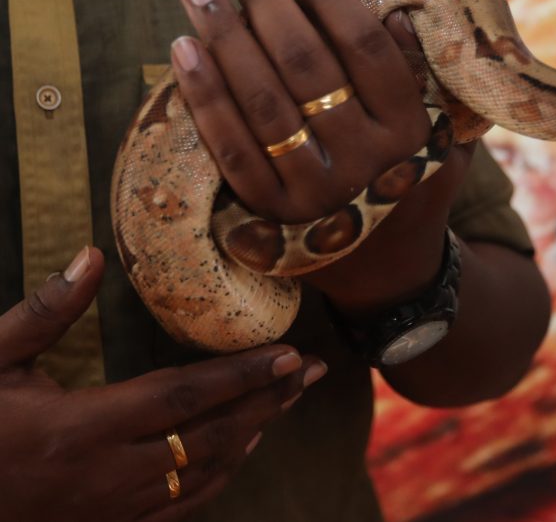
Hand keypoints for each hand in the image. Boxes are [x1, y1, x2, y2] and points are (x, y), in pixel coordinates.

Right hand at [0, 247, 325, 521]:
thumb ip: (44, 313)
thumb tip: (90, 256)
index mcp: (81, 427)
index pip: (184, 395)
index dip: (243, 375)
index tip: (291, 354)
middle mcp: (108, 474)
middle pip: (211, 433)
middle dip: (269, 400)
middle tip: (314, 372)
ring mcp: (111, 510)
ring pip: (204, 471)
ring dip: (253, 433)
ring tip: (288, 401)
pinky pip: (181, 506)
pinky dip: (220, 475)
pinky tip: (242, 450)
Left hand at [171, 0, 472, 314]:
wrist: (389, 268)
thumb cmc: (414, 182)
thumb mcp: (445, 134)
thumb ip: (425, 79)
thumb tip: (395, 12)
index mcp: (412, 134)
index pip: (367, 52)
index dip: (330, 3)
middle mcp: (366, 164)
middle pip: (308, 70)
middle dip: (267, 7)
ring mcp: (316, 194)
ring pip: (263, 105)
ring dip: (224, 40)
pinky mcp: (273, 217)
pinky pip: (231, 151)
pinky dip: (203, 99)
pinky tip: (182, 52)